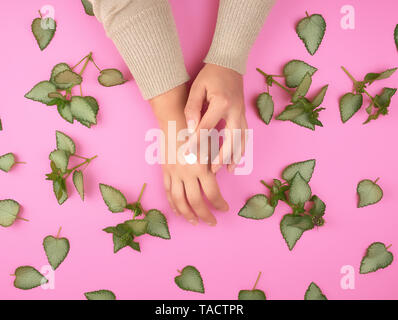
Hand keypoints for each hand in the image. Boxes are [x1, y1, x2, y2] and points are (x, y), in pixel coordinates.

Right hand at [149, 84, 228, 225]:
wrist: (175, 119)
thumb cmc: (197, 130)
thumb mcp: (210, 147)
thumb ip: (213, 166)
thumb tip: (216, 184)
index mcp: (201, 166)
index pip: (212, 193)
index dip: (219, 204)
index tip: (225, 209)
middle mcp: (187, 173)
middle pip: (196, 202)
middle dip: (205, 215)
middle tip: (212, 222)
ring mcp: (174, 173)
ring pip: (179, 201)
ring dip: (188, 215)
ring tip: (194, 222)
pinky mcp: (165, 172)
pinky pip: (168, 192)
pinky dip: (173, 204)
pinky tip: (179, 212)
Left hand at [184, 63, 247, 172]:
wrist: (229, 63)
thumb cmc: (211, 75)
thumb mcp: (197, 88)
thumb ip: (192, 108)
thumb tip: (191, 129)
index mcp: (222, 103)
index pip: (206, 128)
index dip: (196, 142)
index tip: (187, 155)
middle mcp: (235, 111)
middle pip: (230, 139)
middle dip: (221, 156)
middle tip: (213, 170)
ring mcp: (242, 114)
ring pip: (241, 140)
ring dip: (234, 156)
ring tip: (227, 170)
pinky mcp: (243, 115)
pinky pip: (245, 135)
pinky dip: (241, 149)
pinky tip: (236, 158)